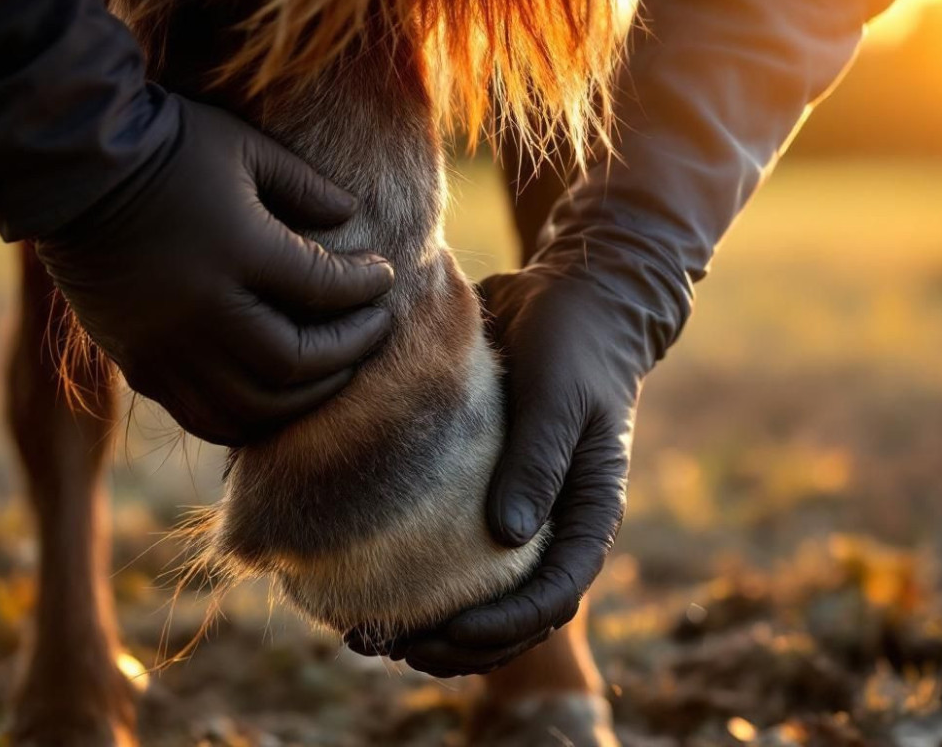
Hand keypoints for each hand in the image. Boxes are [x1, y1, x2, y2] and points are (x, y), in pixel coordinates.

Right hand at [36, 98, 393, 445]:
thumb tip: (351, 220)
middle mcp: (203, 312)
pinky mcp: (140, 367)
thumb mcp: (244, 148)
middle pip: (295, 362)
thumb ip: (304, 186)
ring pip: (255, 407)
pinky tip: (277, 397)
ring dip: (306, 398)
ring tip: (334, 371)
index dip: (364, 288)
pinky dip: (252, 419)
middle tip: (374, 330)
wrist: (69, 174)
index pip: (323, 288)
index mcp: (236, 251)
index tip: (383, 276)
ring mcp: (168, 348)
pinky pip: (206, 419)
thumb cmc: (166, 148)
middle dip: (348, 351)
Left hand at [346, 265, 649, 675]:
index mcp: (586, 511)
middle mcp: (550, 523)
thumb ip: (539, 458)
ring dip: (427, 625)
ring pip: (476, 595)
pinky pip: (445, 549)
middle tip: (388, 646)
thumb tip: (506, 535)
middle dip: (455, 644)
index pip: (557, 593)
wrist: (571, 294)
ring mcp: (514, 511)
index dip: (506, 628)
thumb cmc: (575, 340)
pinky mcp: (476, 488)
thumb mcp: (561, 394)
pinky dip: (408, 575)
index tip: (450, 633)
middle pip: (512, 614)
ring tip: (361, 635)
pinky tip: (355, 582)